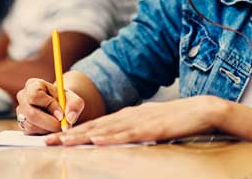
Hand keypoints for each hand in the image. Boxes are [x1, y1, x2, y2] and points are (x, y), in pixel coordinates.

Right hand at [15, 78, 84, 134]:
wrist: (59, 107)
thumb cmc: (65, 100)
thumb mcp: (73, 99)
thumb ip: (74, 106)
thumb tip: (69, 118)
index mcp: (33, 85)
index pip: (36, 96)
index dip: (49, 106)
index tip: (62, 114)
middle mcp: (22, 97)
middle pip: (31, 114)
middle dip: (49, 123)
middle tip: (61, 126)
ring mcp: (20, 111)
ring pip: (31, 125)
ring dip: (47, 129)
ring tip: (57, 125)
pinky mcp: (21, 124)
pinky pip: (31, 132)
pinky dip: (43, 133)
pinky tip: (50, 128)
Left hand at [45, 95, 226, 145]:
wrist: (203, 110)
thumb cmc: (176, 119)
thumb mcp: (149, 123)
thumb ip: (131, 128)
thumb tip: (112, 137)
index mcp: (128, 114)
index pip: (96, 124)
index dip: (74, 130)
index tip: (55, 138)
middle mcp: (129, 115)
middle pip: (95, 126)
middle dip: (70, 134)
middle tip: (48, 142)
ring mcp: (140, 121)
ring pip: (106, 130)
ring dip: (83, 136)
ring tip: (64, 142)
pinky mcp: (152, 129)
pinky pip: (127, 135)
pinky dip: (111, 137)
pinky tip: (97, 141)